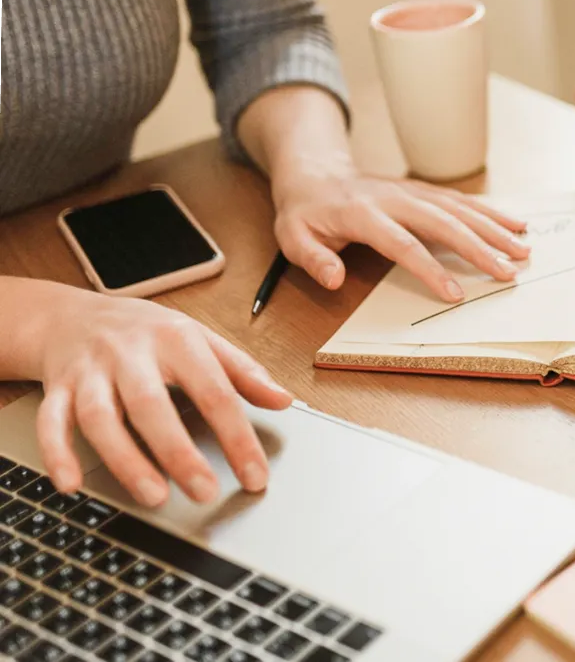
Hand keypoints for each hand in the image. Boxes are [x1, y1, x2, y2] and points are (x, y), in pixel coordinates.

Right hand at [33, 289, 292, 506]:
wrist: (72, 315)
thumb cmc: (147, 332)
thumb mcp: (201, 339)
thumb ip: (243, 372)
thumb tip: (284, 399)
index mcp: (176, 340)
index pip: (214, 391)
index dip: (237, 438)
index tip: (255, 476)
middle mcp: (130, 354)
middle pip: (152, 405)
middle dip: (178, 452)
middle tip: (204, 491)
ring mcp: (90, 372)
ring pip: (101, 417)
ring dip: (126, 460)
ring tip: (155, 496)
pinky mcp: (57, 389)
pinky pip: (52, 422)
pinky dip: (58, 454)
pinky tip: (71, 485)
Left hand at [271, 156, 529, 301]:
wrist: (315, 171)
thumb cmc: (305, 212)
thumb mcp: (292, 237)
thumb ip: (312, 258)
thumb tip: (334, 280)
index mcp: (362, 213)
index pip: (402, 243)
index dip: (430, 269)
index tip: (455, 295)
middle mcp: (394, 197)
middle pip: (443, 222)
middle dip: (479, 248)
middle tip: (509, 273)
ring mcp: (413, 190)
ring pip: (459, 207)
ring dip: (494, 228)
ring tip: (524, 249)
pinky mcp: (424, 189)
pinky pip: (461, 199)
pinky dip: (491, 211)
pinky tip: (517, 224)